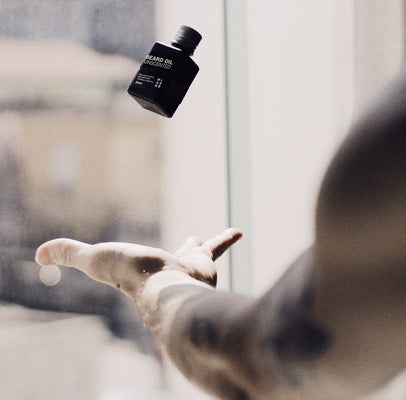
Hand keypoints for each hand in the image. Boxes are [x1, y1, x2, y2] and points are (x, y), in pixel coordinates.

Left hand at [35, 228, 242, 298]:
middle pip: (170, 256)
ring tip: (226, 239)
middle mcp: (166, 272)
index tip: (134, 261)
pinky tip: (238, 230)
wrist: (168, 288)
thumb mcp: (95, 258)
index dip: (132, 258)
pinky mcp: (205, 264)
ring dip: (209, 246)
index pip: (138, 261)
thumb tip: (36, 254)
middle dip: (180, 250)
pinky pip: (218, 247)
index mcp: (144, 270)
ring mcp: (188, 269)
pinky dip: (227, 238)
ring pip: (200, 252)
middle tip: (189, 245)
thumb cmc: (131, 276)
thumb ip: (69, 253)